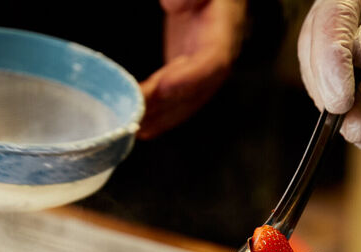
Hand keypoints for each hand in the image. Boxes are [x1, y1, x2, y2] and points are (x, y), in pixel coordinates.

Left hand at [139, 0, 246, 139]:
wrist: (217, 1)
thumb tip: (173, 5)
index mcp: (224, 33)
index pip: (212, 62)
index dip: (190, 78)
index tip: (162, 86)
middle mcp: (218, 59)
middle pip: (196, 91)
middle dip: (167, 105)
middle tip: (138, 112)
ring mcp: (203, 72)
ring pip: (186, 102)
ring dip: (161, 118)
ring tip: (136, 129)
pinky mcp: (188, 77)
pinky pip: (178, 101)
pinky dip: (160, 115)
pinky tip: (142, 127)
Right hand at [298, 0, 360, 149]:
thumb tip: (357, 53)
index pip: (336, 13)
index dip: (331, 56)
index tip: (341, 99)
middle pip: (316, 39)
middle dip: (329, 88)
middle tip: (354, 125)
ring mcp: (342, 25)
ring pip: (316, 65)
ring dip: (335, 106)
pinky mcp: (341, 53)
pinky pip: (328, 81)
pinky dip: (344, 111)